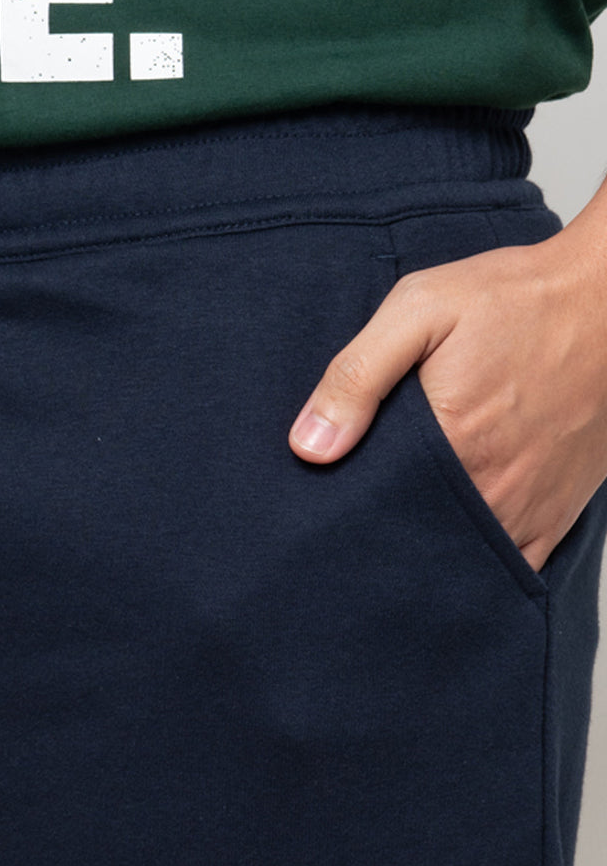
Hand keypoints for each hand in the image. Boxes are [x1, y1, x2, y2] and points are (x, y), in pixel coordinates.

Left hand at [287, 222, 606, 572]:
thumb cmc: (516, 299)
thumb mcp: (421, 310)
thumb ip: (358, 376)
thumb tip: (309, 446)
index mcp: (450, 444)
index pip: (371, 508)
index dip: (343, 509)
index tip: (327, 502)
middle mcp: (491, 489)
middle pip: (412, 538)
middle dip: (381, 533)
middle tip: (357, 516)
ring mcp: (526, 509)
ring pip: (457, 559)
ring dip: (426, 552)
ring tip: (399, 526)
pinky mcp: (555, 515)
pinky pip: (510, 566)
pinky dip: (477, 564)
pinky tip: (450, 547)